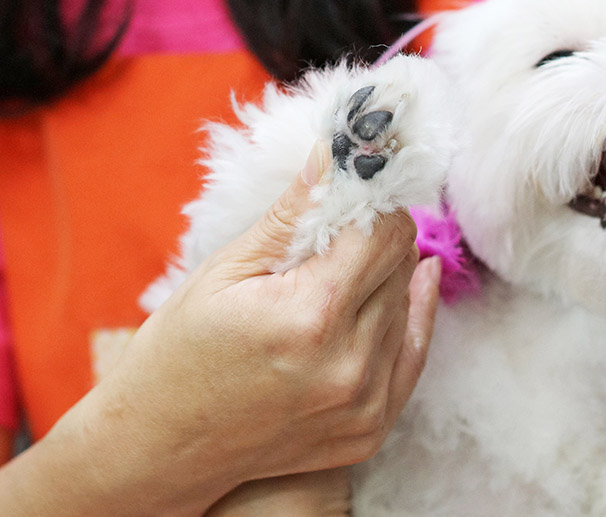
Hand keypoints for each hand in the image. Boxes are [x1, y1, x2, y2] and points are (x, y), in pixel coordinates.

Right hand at [0, 142, 440, 515]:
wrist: (164, 445)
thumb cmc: (180, 353)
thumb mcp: (225, 271)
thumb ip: (292, 213)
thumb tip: (336, 153)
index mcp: (310, 316)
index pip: (384, 230)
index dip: (371, 200)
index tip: (357, 188)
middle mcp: (350, 364)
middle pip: (401, 262)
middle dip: (375, 236)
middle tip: (338, 232)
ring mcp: (365, 403)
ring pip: (407, 301)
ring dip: (383, 278)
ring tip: (335, 278)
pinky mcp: (373, 426)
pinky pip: (415, 351)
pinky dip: (410, 313)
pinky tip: (411, 283)